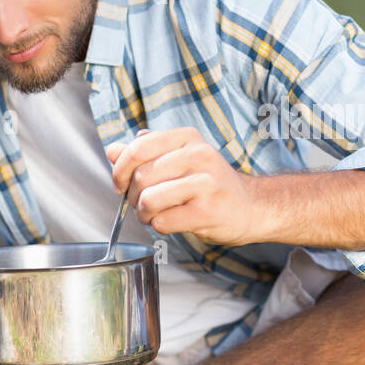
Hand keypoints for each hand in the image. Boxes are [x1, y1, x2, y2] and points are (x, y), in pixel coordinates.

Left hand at [107, 127, 260, 244]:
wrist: (252, 206)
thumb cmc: (211, 184)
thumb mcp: (180, 158)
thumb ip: (146, 152)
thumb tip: (112, 150)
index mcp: (188, 138)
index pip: (138, 147)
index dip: (120, 168)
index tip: (121, 183)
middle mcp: (198, 156)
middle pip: (141, 177)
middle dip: (134, 196)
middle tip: (144, 203)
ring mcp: (205, 184)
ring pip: (149, 200)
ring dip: (144, 214)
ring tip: (155, 214)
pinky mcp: (207, 211)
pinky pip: (163, 221)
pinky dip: (160, 226)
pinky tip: (172, 222)